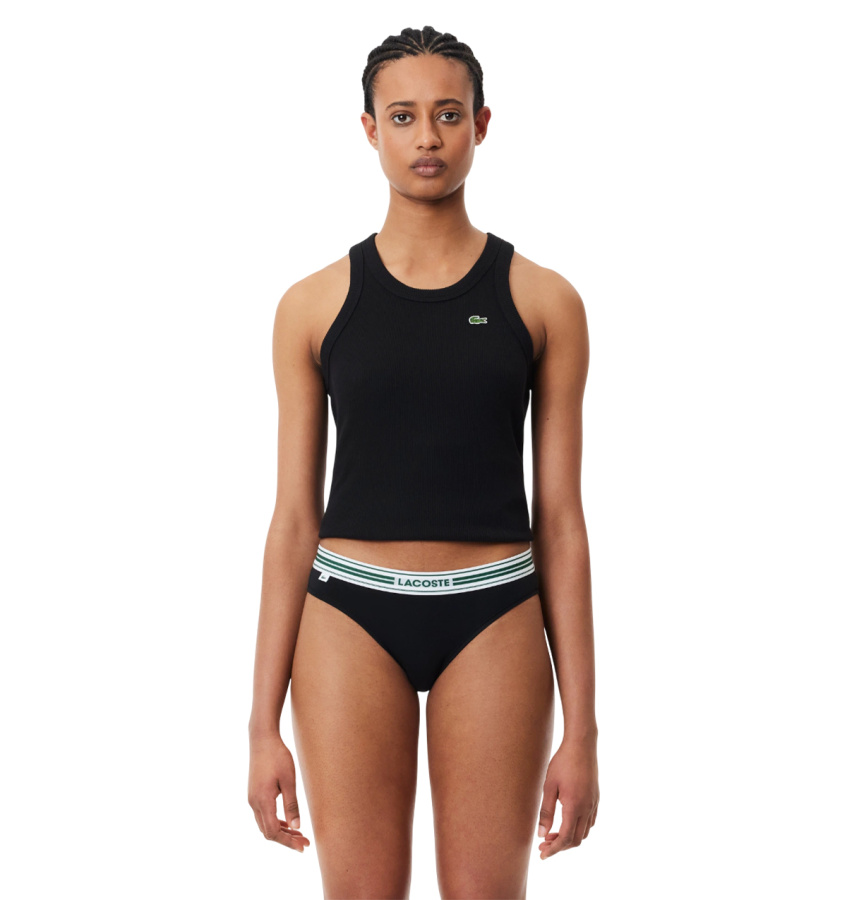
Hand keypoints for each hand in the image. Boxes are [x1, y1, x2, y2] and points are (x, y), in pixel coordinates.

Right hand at [248, 733, 310, 852]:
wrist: (262, 739)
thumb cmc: (278, 756)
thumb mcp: (289, 780)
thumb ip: (292, 804)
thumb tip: (296, 827)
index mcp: (262, 801)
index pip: (273, 832)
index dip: (288, 842)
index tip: (303, 846)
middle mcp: (254, 803)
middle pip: (268, 832)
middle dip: (286, 840)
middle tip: (304, 842)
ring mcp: (252, 799)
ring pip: (265, 825)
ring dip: (281, 832)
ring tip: (299, 834)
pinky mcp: (254, 794)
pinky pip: (263, 815)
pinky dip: (275, 822)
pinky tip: (287, 822)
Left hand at [537, 735, 598, 859]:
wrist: (581, 745)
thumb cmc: (562, 763)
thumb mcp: (549, 786)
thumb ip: (545, 811)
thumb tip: (541, 834)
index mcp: (574, 807)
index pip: (564, 838)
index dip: (553, 849)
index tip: (542, 854)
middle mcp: (587, 809)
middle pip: (575, 839)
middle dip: (560, 846)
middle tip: (544, 845)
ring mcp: (593, 804)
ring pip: (584, 832)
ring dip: (569, 838)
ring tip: (552, 834)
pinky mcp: (596, 798)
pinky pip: (590, 822)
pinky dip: (578, 829)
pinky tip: (567, 823)